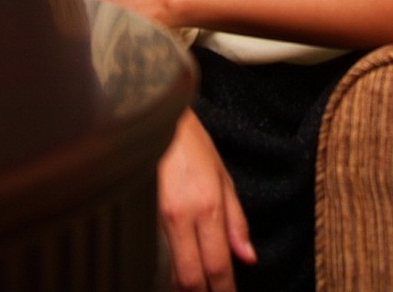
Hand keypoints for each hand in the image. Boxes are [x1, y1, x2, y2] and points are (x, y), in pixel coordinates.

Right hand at [158, 109, 255, 290]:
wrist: (156, 119)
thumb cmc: (192, 143)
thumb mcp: (224, 177)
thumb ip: (237, 220)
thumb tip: (248, 256)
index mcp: (208, 206)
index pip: (218, 265)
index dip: (225, 291)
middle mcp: (183, 217)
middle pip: (192, 278)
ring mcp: (160, 217)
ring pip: (174, 271)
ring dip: (189, 286)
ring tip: (203, 288)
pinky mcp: (144, 215)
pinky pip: (162, 255)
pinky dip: (173, 270)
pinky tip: (182, 271)